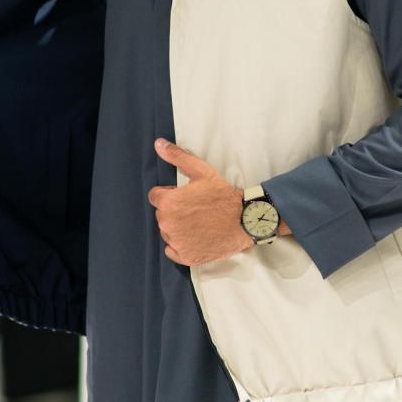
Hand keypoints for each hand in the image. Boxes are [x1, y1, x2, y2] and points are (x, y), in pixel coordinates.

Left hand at [148, 138, 288, 265]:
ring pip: (168, 232)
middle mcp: (168, 225)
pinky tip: (197, 236)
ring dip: (178, 227)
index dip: (171, 194)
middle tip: (195, 208)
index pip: (156, 197)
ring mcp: (177, 243)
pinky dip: (181, 245)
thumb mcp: (201, 171)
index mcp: (168, 203)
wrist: (245, 220)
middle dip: (174, 211)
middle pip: (162, 215)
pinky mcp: (186, 257)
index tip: (186, 196)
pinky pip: (173, 251)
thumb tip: (158, 144)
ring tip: (199, 222)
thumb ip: (177, 156)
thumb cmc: (222, 195)